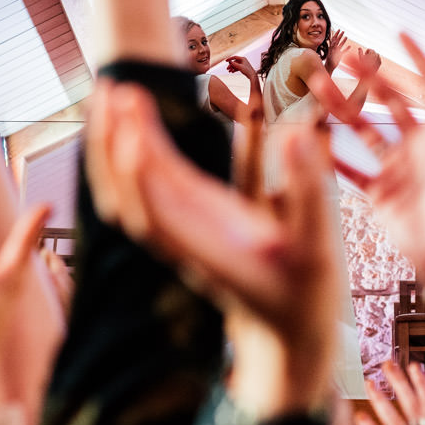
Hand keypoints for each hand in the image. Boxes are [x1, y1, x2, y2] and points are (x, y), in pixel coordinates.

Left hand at [86, 81, 340, 411]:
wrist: (286, 339)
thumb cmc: (302, 297)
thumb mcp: (315, 248)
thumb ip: (307, 193)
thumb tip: (295, 135)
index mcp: (203, 243)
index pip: (153, 202)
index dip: (137, 162)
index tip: (130, 116)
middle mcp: (180, 236)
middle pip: (125, 190)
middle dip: (111, 140)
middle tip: (110, 86)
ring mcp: (178, 231)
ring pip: (126, 189)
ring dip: (111, 143)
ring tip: (109, 92)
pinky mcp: (186, 225)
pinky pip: (143, 189)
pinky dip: (129, 156)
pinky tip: (130, 125)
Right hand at [224, 55, 257, 82]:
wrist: (252, 75)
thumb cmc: (247, 70)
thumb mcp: (239, 67)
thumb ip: (234, 64)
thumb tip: (229, 61)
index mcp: (243, 58)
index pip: (235, 57)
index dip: (230, 59)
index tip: (226, 61)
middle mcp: (243, 60)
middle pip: (235, 62)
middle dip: (231, 65)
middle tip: (227, 69)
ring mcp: (243, 64)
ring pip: (236, 65)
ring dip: (232, 68)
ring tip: (229, 71)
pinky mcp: (243, 68)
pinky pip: (237, 68)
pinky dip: (235, 69)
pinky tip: (232, 72)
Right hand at [308, 34, 424, 283]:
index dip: (416, 61)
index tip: (399, 35)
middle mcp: (417, 148)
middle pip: (387, 102)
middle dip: (367, 77)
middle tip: (344, 54)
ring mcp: (396, 170)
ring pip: (363, 131)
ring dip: (341, 108)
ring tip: (318, 85)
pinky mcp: (380, 194)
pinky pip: (352, 172)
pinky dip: (333, 158)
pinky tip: (315, 141)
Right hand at [353, 46, 380, 72]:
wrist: (368, 73)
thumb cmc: (363, 65)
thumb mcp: (360, 57)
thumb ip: (360, 51)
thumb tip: (359, 48)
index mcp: (372, 53)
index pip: (370, 49)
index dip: (366, 52)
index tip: (364, 56)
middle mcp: (377, 55)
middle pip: (373, 52)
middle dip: (370, 54)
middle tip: (366, 59)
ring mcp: (379, 59)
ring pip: (376, 56)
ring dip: (373, 57)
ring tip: (369, 61)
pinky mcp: (380, 63)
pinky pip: (378, 59)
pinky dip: (375, 60)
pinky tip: (372, 64)